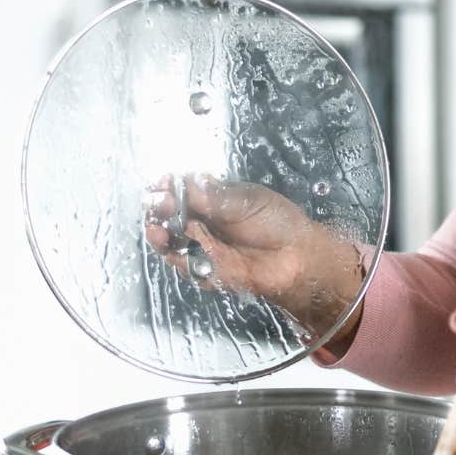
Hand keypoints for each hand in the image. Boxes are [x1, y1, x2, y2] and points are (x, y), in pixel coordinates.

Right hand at [143, 174, 364, 338]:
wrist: (298, 257)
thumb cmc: (277, 223)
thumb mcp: (248, 201)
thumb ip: (216, 196)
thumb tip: (185, 182)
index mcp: (211, 200)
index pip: (180, 192)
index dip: (168, 187)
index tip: (163, 184)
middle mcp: (202, 223)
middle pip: (168, 216)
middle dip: (159, 209)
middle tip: (159, 203)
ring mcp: (202, 247)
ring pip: (170, 242)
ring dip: (159, 235)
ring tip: (157, 229)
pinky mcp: (206, 271)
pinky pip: (185, 266)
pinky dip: (177, 259)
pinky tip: (173, 251)